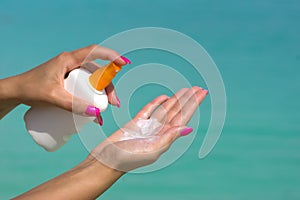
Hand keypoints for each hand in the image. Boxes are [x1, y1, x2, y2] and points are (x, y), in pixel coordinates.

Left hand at [0, 44, 129, 118]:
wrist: (16, 92)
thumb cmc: (30, 89)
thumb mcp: (52, 97)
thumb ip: (73, 105)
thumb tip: (96, 113)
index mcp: (68, 60)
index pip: (94, 52)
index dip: (111, 56)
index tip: (124, 63)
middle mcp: (71, 64)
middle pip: (97, 72)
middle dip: (108, 87)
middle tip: (113, 103)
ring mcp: (70, 73)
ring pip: (92, 81)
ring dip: (101, 95)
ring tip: (104, 112)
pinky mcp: (68, 82)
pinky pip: (84, 88)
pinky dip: (91, 99)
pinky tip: (93, 113)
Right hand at [89, 87, 207, 171]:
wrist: (106, 160)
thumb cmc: (127, 158)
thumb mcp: (151, 149)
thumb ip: (168, 138)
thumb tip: (188, 129)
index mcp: (165, 137)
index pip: (183, 117)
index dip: (193, 104)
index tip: (202, 93)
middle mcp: (159, 131)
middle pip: (177, 111)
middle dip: (188, 99)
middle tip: (198, 88)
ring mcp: (148, 126)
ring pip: (166, 109)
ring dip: (176, 99)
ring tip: (186, 90)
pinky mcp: (136, 122)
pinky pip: (150, 110)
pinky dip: (157, 102)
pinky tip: (165, 97)